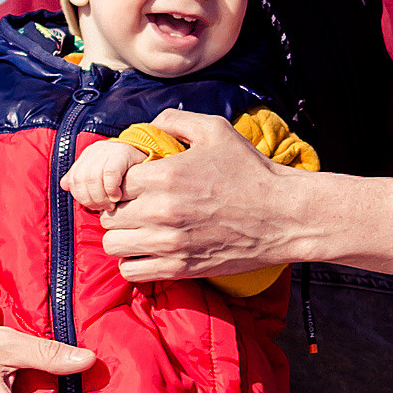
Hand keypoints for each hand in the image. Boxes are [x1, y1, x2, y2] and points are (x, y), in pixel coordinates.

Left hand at [61, 135, 144, 215]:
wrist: (148, 158)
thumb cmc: (125, 173)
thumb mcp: (101, 175)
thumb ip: (82, 180)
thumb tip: (64, 185)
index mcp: (87, 155)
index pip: (73, 179)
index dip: (81, 197)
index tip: (94, 207)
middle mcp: (95, 150)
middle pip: (81, 180)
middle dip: (90, 199)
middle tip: (103, 209)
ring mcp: (108, 149)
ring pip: (92, 178)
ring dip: (100, 197)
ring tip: (111, 205)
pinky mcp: (122, 153)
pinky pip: (109, 174)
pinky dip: (110, 189)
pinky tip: (117, 196)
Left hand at [100, 111, 306, 281]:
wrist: (284, 216)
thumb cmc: (251, 172)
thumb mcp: (215, 130)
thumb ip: (174, 121)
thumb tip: (147, 126)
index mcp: (165, 175)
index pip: (111, 181)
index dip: (117, 181)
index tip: (130, 183)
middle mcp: (161, 211)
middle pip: (108, 215)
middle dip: (116, 208)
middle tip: (134, 205)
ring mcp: (170, 243)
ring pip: (113, 244)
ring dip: (122, 235)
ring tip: (139, 228)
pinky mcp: (180, 268)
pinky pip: (131, 271)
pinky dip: (133, 261)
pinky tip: (148, 249)